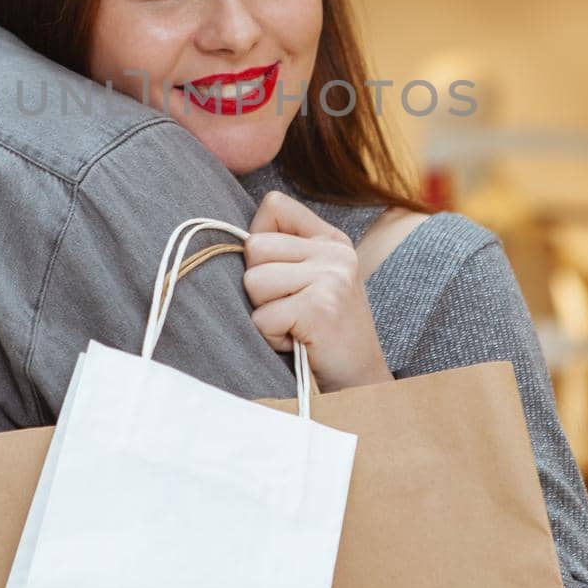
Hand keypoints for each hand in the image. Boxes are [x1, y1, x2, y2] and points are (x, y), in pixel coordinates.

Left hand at [243, 190, 393, 391]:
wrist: (359, 384)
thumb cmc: (323, 334)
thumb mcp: (311, 280)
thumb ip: (281, 251)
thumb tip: (228, 237)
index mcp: (330, 239)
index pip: (274, 204)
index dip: (260, 239)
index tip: (280, 274)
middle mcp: (334, 252)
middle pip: (254, 247)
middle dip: (259, 287)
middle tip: (289, 310)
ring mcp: (331, 278)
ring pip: (253, 281)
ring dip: (265, 313)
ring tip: (293, 326)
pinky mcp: (320, 308)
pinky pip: (262, 317)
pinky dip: (271, 337)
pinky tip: (298, 342)